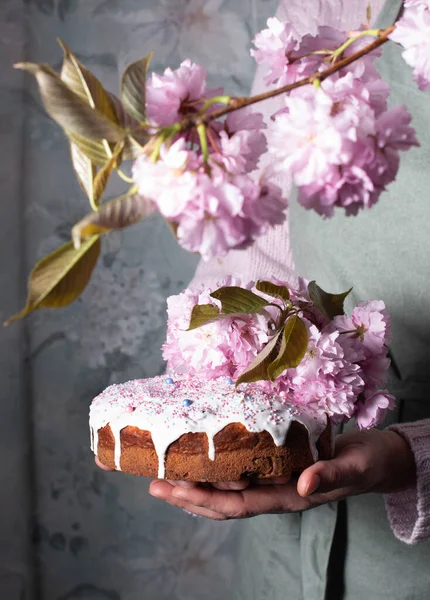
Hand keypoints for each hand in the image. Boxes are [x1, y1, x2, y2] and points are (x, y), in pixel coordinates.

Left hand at [145, 429, 416, 519]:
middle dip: (188, 495)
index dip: (205, 499)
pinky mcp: (276, 465)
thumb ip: (330, 476)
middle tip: (156, 483)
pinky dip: (217, 470)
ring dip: (196, 485)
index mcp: (288, 498)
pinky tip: (202, 460)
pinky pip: (241, 472)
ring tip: (166, 475)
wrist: (377, 459)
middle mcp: (274, 493)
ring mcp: (274, 481)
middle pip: (223, 502)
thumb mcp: (353, 468)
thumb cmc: (366, 464)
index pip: (238, 504)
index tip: (176, 488)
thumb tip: (303, 485)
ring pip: (228, 490)